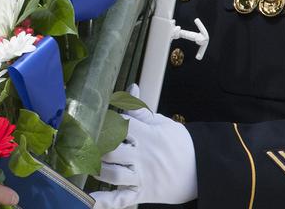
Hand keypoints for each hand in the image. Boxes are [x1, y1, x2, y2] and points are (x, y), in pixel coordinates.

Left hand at [91, 86, 197, 208]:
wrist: (203, 170)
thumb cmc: (180, 144)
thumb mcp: (163, 123)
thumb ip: (141, 109)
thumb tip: (132, 86)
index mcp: (147, 136)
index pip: (120, 126)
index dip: (105, 123)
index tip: (91, 122)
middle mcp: (143, 157)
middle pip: (112, 150)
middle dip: (95, 147)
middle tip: (81, 144)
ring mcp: (143, 177)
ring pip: (114, 174)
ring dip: (98, 169)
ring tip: (87, 163)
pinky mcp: (143, 193)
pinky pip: (122, 199)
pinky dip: (106, 201)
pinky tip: (91, 201)